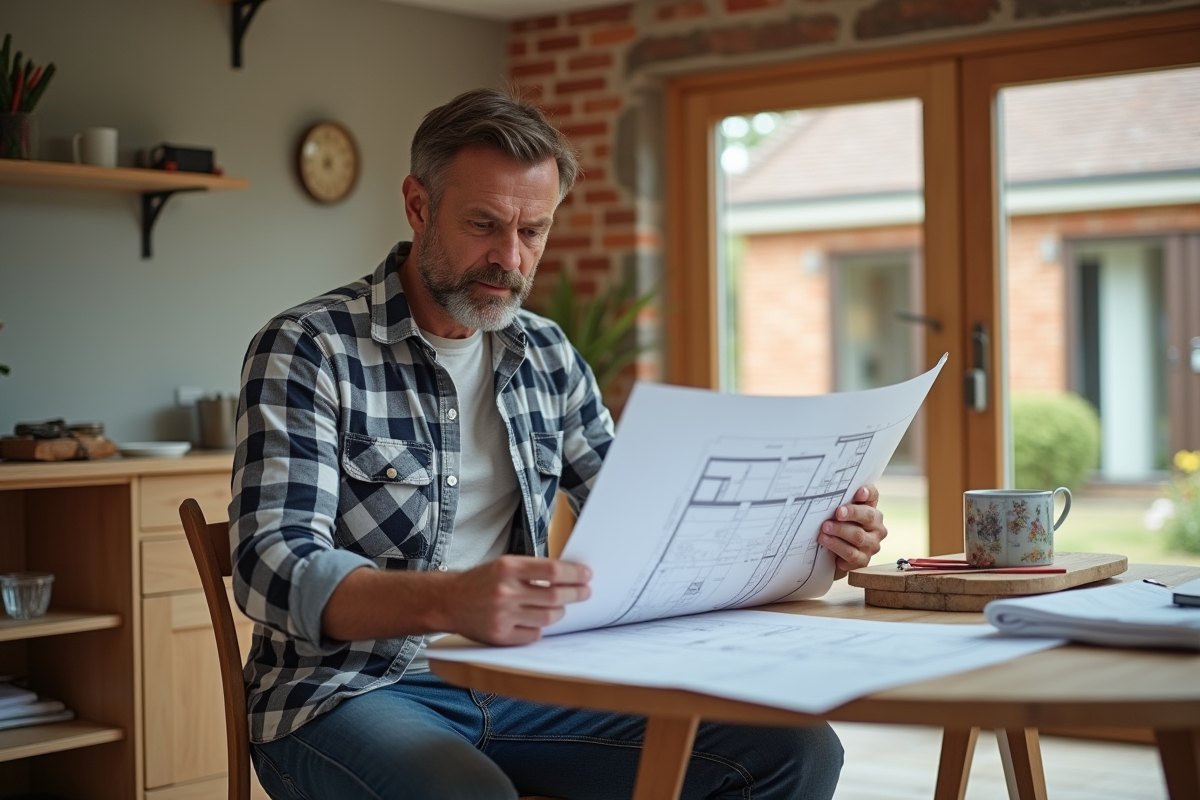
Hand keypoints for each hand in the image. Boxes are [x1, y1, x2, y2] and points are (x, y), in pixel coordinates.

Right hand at [444, 555, 591, 644]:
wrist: (448, 601)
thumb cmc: (481, 581)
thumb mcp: (504, 565)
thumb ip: (533, 569)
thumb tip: (569, 575)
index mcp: (508, 568)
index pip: (553, 570)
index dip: (575, 573)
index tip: (587, 575)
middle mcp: (505, 592)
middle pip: (555, 596)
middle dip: (576, 594)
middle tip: (585, 592)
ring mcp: (502, 616)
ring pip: (548, 618)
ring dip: (560, 612)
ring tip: (561, 606)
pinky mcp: (499, 637)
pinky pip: (534, 635)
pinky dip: (540, 628)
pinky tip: (537, 621)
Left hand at [818, 484, 886, 579]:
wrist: (832, 557)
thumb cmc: (836, 528)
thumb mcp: (837, 514)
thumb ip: (838, 503)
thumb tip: (826, 493)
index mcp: (871, 510)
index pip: (873, 496)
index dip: (867, 492)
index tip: (859, 492)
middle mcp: (876, 527)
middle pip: (868, 516)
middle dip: (851, 513)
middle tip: (837, 513)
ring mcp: (872, 545)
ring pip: (858, 536)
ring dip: (839, 532)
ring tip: (824, 531)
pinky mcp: (863, 560)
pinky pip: (852, 554)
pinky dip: (838, 548)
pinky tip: (826, 544)